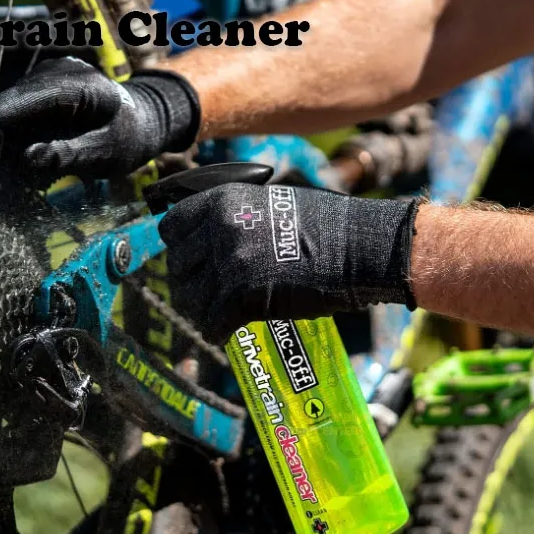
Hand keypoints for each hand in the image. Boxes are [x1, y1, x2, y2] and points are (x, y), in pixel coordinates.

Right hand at [0, 57, 199, 181]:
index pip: (31, 96)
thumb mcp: (106, 154)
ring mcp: (46, 77)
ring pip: (10, 106)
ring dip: (4, 136)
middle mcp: (58, 72)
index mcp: (79, 84)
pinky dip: (14, 133)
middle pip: (13, 100)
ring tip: (3, 167)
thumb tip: (29, 158)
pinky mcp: (38, 88)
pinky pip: (17, 110)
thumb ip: (69, 156)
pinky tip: (17, 155)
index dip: (2, 118)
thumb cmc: (127, 138)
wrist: (140, 121)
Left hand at [157, 182, 418, 343]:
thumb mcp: (270, 204)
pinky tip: (225, 331)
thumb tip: (210, 236)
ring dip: (199, 310)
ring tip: (213, 315)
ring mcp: (229, 264)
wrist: (361, 248)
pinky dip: (216, 331)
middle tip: (204, 294)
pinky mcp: (242, 298)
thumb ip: (235, 217)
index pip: (172, 227)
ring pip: (189, 299)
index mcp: (223, 201)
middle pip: (178, 266)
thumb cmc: (325, 226)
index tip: (190, 261)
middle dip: (189, 282)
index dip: (180, 248)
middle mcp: (220, 229)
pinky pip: (211, 323)